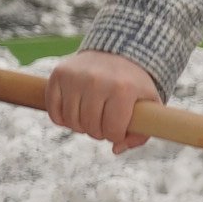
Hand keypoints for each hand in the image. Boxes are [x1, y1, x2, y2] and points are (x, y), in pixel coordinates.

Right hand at [44, 48, 160, 154]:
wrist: (118, 52)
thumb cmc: (134, 84)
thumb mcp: (149, 105)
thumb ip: (140, 133)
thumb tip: (115, 149)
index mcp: (123, 89)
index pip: (112, 130)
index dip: (115, 136)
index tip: (118, 129)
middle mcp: (97, 81)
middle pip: (91, 127)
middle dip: (98, 132)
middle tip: (104, 123)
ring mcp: (75, 77)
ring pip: (71, 121)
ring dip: (81, 126)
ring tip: (91, 118)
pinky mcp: (59, 74)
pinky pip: (54, 111)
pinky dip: (63, 119)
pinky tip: (74, 114)